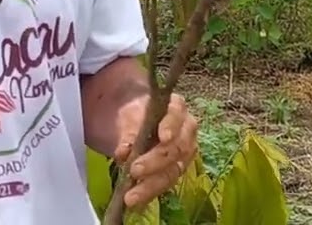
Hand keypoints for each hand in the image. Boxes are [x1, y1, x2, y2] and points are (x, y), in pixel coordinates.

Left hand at [113, 93, 198, 208]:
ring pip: (172, 171)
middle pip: (176, 148)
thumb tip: (124, 152)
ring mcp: (184, 154)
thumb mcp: (129, 116)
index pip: (176, 115)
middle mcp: (186, 132)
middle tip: (135, 170)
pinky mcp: (176, 171)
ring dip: (151, 185)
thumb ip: (129, 132)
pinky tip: (136, 201)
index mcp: (176, 109)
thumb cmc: (137, 114)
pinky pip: (164, 183)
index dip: (171, 126)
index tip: (164, 137)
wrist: (137, 123)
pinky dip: (149, 193)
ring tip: (131, 197)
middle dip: (155, 161)